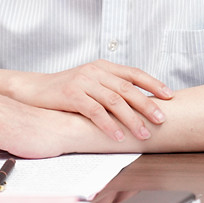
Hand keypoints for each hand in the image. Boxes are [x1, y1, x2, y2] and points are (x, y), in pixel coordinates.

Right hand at [10, 60, 172, 142]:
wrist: (34, 89)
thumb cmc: (65, 90)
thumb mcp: (90, 82)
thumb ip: (110, 87)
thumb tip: (139, 103)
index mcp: (103, 66)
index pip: (133, 73)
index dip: (153, 83)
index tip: (169, 96)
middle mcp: (95, 71)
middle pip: (127, 88)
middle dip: (147, 104)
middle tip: (162, 119)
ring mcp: (83, 82)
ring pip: (114, 101)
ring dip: (132, 119)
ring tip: (144, 133)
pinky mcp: (71, 95)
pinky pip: (95, 111)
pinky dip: (108, 125)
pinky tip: (118, 136)